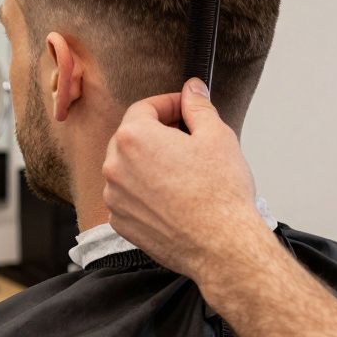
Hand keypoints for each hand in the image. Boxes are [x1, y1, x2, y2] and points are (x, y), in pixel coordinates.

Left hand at [101, 78, 267, 281]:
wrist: (221, 246)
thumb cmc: (220, 194)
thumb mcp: (216, 136)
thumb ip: (198, 106)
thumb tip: (192, 89)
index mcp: (134, 138)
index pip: (144, 108)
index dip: (169, 104)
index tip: (185, 109)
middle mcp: (115, 166)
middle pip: (132, 137)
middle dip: (158, 133)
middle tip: (187, 140)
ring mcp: (115, 197)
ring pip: (129, 168)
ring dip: (150, 164)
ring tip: (183, 172)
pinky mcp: (120, 223)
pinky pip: (128, 197)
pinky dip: (145, 192)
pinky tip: (173, 197)